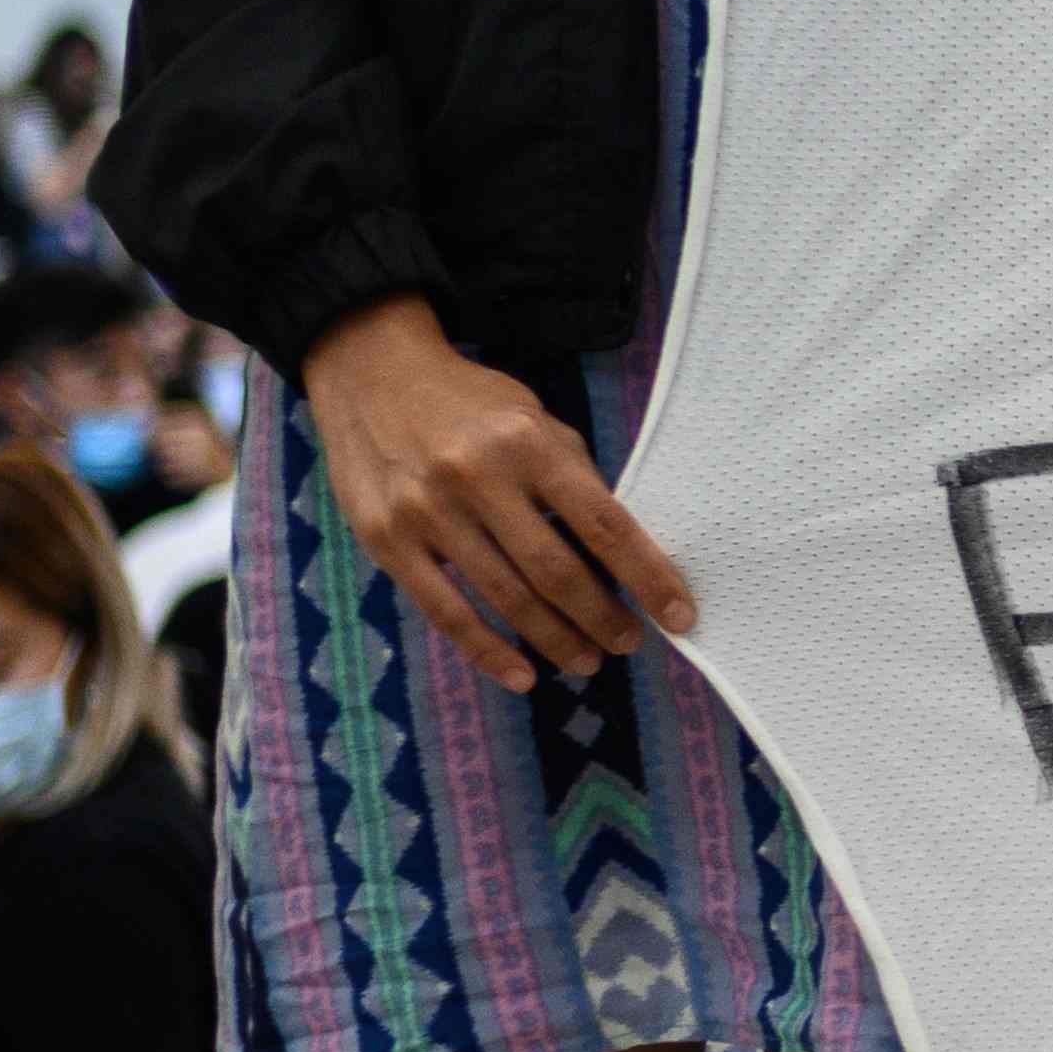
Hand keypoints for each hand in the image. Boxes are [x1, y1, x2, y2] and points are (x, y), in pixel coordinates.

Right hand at [303, 296, 691, 695]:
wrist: (372, 376)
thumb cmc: (469, 404)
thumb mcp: (532, 419)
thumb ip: (572, 477)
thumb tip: (620, 550)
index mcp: (526, 444)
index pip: (603, 524)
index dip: (648, 576)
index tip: (679, 616)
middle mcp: (477, 478)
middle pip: (556, 571)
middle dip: (602, 617)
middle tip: (628, 642)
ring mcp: (427, 513)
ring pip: (506, 598)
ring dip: (555, 640)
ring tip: (586, 660)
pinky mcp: (387, 542)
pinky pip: (446, 612)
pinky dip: (488, 651)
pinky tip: (522, 676)